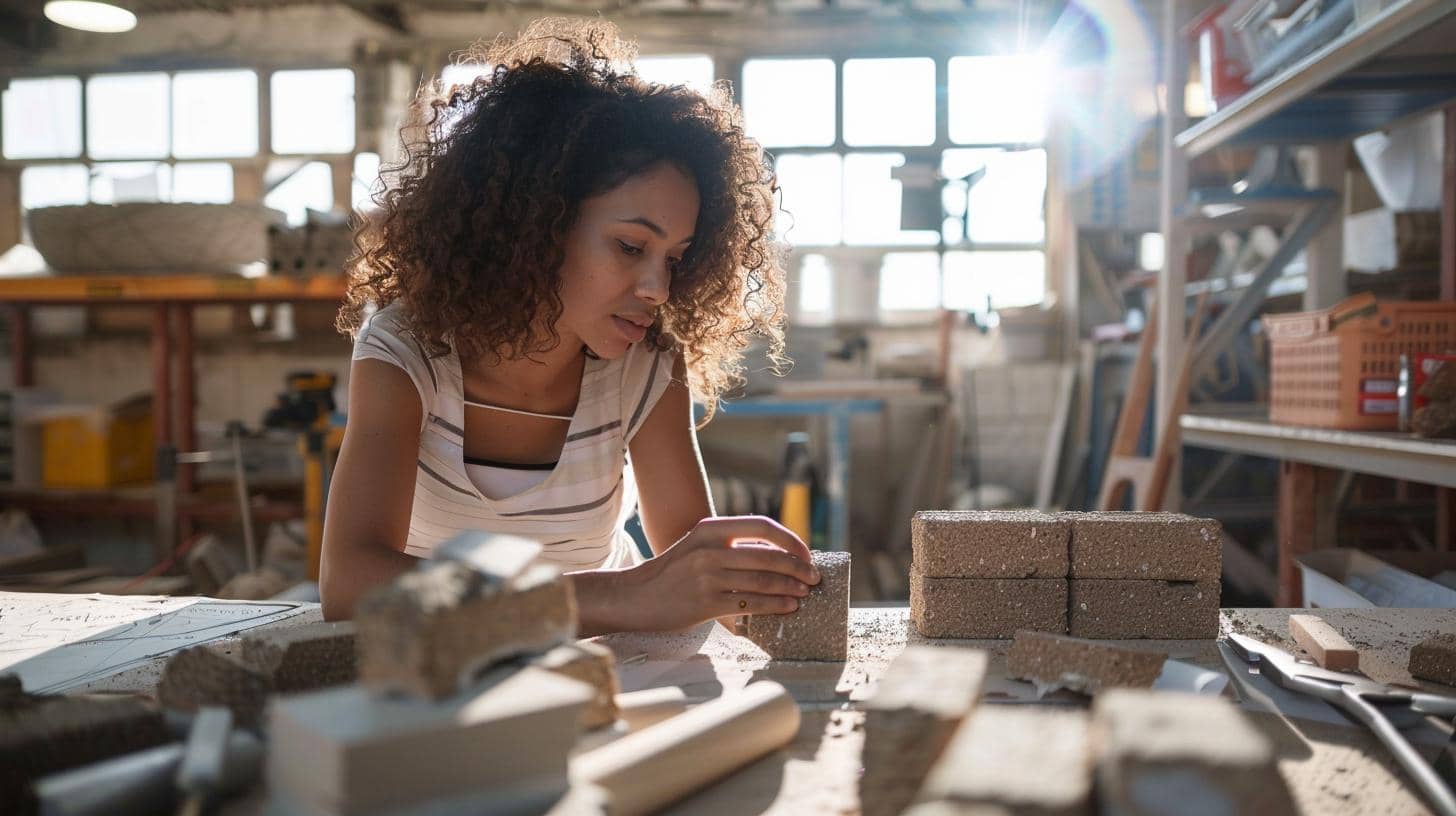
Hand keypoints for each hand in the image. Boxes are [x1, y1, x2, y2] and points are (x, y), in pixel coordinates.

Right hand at [618, 515, 819, 632]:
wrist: (635, 596)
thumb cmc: (673, 573)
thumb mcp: (698, 546)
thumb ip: (731, 546)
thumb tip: (778, 556)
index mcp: (711, 529)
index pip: (763, 526)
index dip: (790, 540)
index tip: (806, 554)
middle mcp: (710, 549)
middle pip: (768, 556)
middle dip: (798, 568)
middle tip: (814, 578)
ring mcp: (707, 576)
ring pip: (763, 581)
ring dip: (791, 588)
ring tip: (805, 593)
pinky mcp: (706, 603)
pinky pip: (751, 604)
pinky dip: (776, 605)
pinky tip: (789, 607)